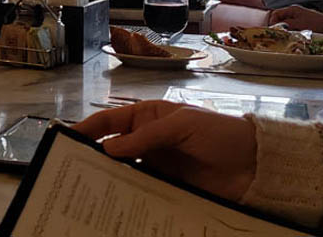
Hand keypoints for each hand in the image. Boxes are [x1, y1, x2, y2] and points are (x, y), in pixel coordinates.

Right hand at [73, 100, 255, 201]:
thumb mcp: (183, 125)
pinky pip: (142, 192)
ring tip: (89, 191)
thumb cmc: (221, 133)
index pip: (111, 121)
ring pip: (124, 173)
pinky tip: (116, 204)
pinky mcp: (167, 189)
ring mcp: (157, 167)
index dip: (88, 128)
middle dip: (92, 157)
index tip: (66, 137)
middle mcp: (148, 142)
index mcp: (149, 117)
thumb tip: (109, 148)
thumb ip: (147, 136)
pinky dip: (128, 197)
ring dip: (109, 180)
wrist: (257, 165)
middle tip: (71, 170)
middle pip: (112, 150)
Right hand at [267, 5, 322, 35]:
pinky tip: (293, 38)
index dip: (272, 22)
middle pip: (279, 19)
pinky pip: (292, 28)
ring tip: (286, 37)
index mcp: (292, 9)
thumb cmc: (317, 24)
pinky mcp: (303, 25)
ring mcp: (299, 19)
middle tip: (278, 35)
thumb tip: (276, 27)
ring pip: (286, 25)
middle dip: (278, 27)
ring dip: (285, 31)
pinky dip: (291, 33)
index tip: (272, 30)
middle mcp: (295, 13)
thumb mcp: (299, 23)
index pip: (275, 13)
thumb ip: (286, 24)